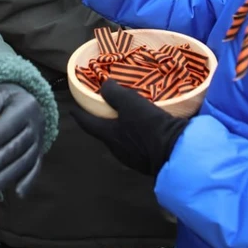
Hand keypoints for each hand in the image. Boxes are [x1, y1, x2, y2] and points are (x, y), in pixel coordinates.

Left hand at [0, 84, 44, 196]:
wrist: (27, 102)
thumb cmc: (4, 101)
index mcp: (24, 108)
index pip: (3, 131)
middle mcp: (35, 126)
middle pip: (13, 150)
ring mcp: (39, 142)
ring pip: (23, 163)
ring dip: (4, 178)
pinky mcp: (39, 154)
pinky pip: (36, 169)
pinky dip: (28, 182)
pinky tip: (18, 194)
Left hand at [71, 80, 187, 175]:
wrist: (175, 151)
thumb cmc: (148, 126)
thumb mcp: (131, 104)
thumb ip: (114, 94)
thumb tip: (104, 86)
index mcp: (109, 135)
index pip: (88, 124)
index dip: (80, 115)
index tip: (73, 110)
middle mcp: (117, 149)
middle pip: (104, 133)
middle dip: (102, 122)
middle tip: (103, 110)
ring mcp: (132, 158)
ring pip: (121, 140)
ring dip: (121, 129)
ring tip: (126, 118)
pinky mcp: (147, 161)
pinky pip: (136, 146)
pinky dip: (135, 136)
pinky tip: (144, 129)